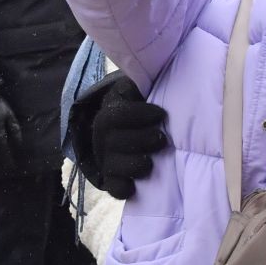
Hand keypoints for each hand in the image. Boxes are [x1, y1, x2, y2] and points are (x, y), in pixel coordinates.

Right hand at [81, 75, 169, 199]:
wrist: (120, 131)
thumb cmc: (136, 108)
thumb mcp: (134, 91)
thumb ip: (140, 85)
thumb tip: (151, 76)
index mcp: (108, 114)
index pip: (117, 115)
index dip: (140, 115)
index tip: (161, 114)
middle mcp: (103, 139)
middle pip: (116, 141)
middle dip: (142, 141)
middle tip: (162, 139)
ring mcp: (106, 160)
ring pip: (115, 165)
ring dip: (136, 164)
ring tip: (152, 162)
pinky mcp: (112, 179)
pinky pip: (114, 187)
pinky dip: (124, 188)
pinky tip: (136, 185)